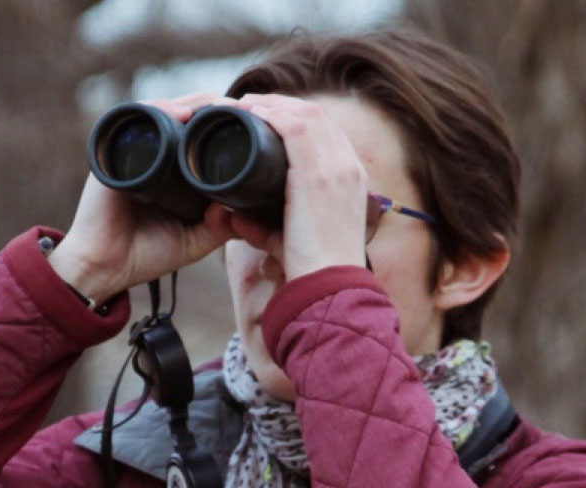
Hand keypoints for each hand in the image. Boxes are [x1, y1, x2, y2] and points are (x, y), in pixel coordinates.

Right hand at [50, 93, 236, 301]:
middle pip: (185, 113)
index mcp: (171, 169)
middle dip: (216, 107)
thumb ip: (219, 227)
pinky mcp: (113, 152)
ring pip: (166, 110)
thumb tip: (242, 206)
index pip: (199, 133)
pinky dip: (160, 111)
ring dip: (195, 103)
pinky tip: (183, 113)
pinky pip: (136, 120)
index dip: (225, 123)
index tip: (256, 123)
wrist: (103, 268)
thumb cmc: (145, 254)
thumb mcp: (194, 240)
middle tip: (245, 110)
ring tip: (223, 107)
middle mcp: (152, 153)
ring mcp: (133, 150)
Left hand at [227, 94, 368, 279]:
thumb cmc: (310, 270)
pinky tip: (251, 113)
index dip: (296, 118)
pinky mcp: (317, 174)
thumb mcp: (290, 240)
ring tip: (246, 105)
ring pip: (305, 114)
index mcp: (351, 178)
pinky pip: (295, 127)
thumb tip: (234, 219)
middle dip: (282, 105)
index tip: (268, 118)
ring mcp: (336, 167)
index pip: (327, 132)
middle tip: (251, 106)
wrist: (328, 284)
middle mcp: (348, 166)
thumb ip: (263, 228)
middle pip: (317, 116)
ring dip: (273, 104)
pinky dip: (271, 115)